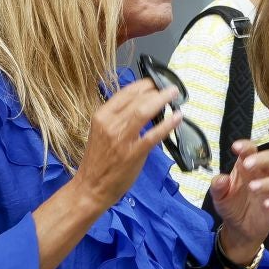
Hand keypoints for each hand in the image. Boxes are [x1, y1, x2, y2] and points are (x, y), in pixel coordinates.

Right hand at [74, 79, 182, 211]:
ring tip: (174, 95)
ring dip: (162, 100)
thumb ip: (119, 119)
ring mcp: (121, 138)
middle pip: (137, 98)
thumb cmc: (98, 161)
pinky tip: (177, 117)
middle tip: (169, 89)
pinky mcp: (133, 153)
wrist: (91, 187)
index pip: (126, 92)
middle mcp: (110, 123)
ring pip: (144, 111)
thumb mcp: (102, 132)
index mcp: (102, 115)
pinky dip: (167, 124)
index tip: (156, 82)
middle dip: (156, 90)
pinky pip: (153, 135)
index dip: (144, 84)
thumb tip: (142, 105)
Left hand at [207, 140, 268, 256]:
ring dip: (266, 182)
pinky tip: (266, 204)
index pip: (251, 151)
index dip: (246, 146)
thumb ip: (218, 186)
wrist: (238, 228)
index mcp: (246, 168)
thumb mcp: (219, 196)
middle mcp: (261, 175)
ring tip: (252, 187)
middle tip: (247, 164)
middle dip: (261, 159)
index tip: (236, 147)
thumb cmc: (231, 205)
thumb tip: (221, 178)